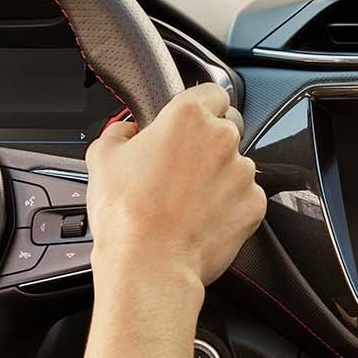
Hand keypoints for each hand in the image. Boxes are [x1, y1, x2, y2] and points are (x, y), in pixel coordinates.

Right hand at [84, 84, 264, 291]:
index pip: (212, 92)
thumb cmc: (126, 214)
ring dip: (219, 177)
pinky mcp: (254, 204)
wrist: (150, 264)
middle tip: (182, 168)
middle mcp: (223, 139)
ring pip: (236, 165)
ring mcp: (243, 173)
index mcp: (188, 116)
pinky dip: (229, 205)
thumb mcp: (102, 158)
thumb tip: (127, 131)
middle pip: (227, 129)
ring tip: (187, 201)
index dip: (201, 108)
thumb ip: (120, 132)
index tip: (190, 123)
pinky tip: (202, 218)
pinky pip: (245, 197)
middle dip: (209, 143)